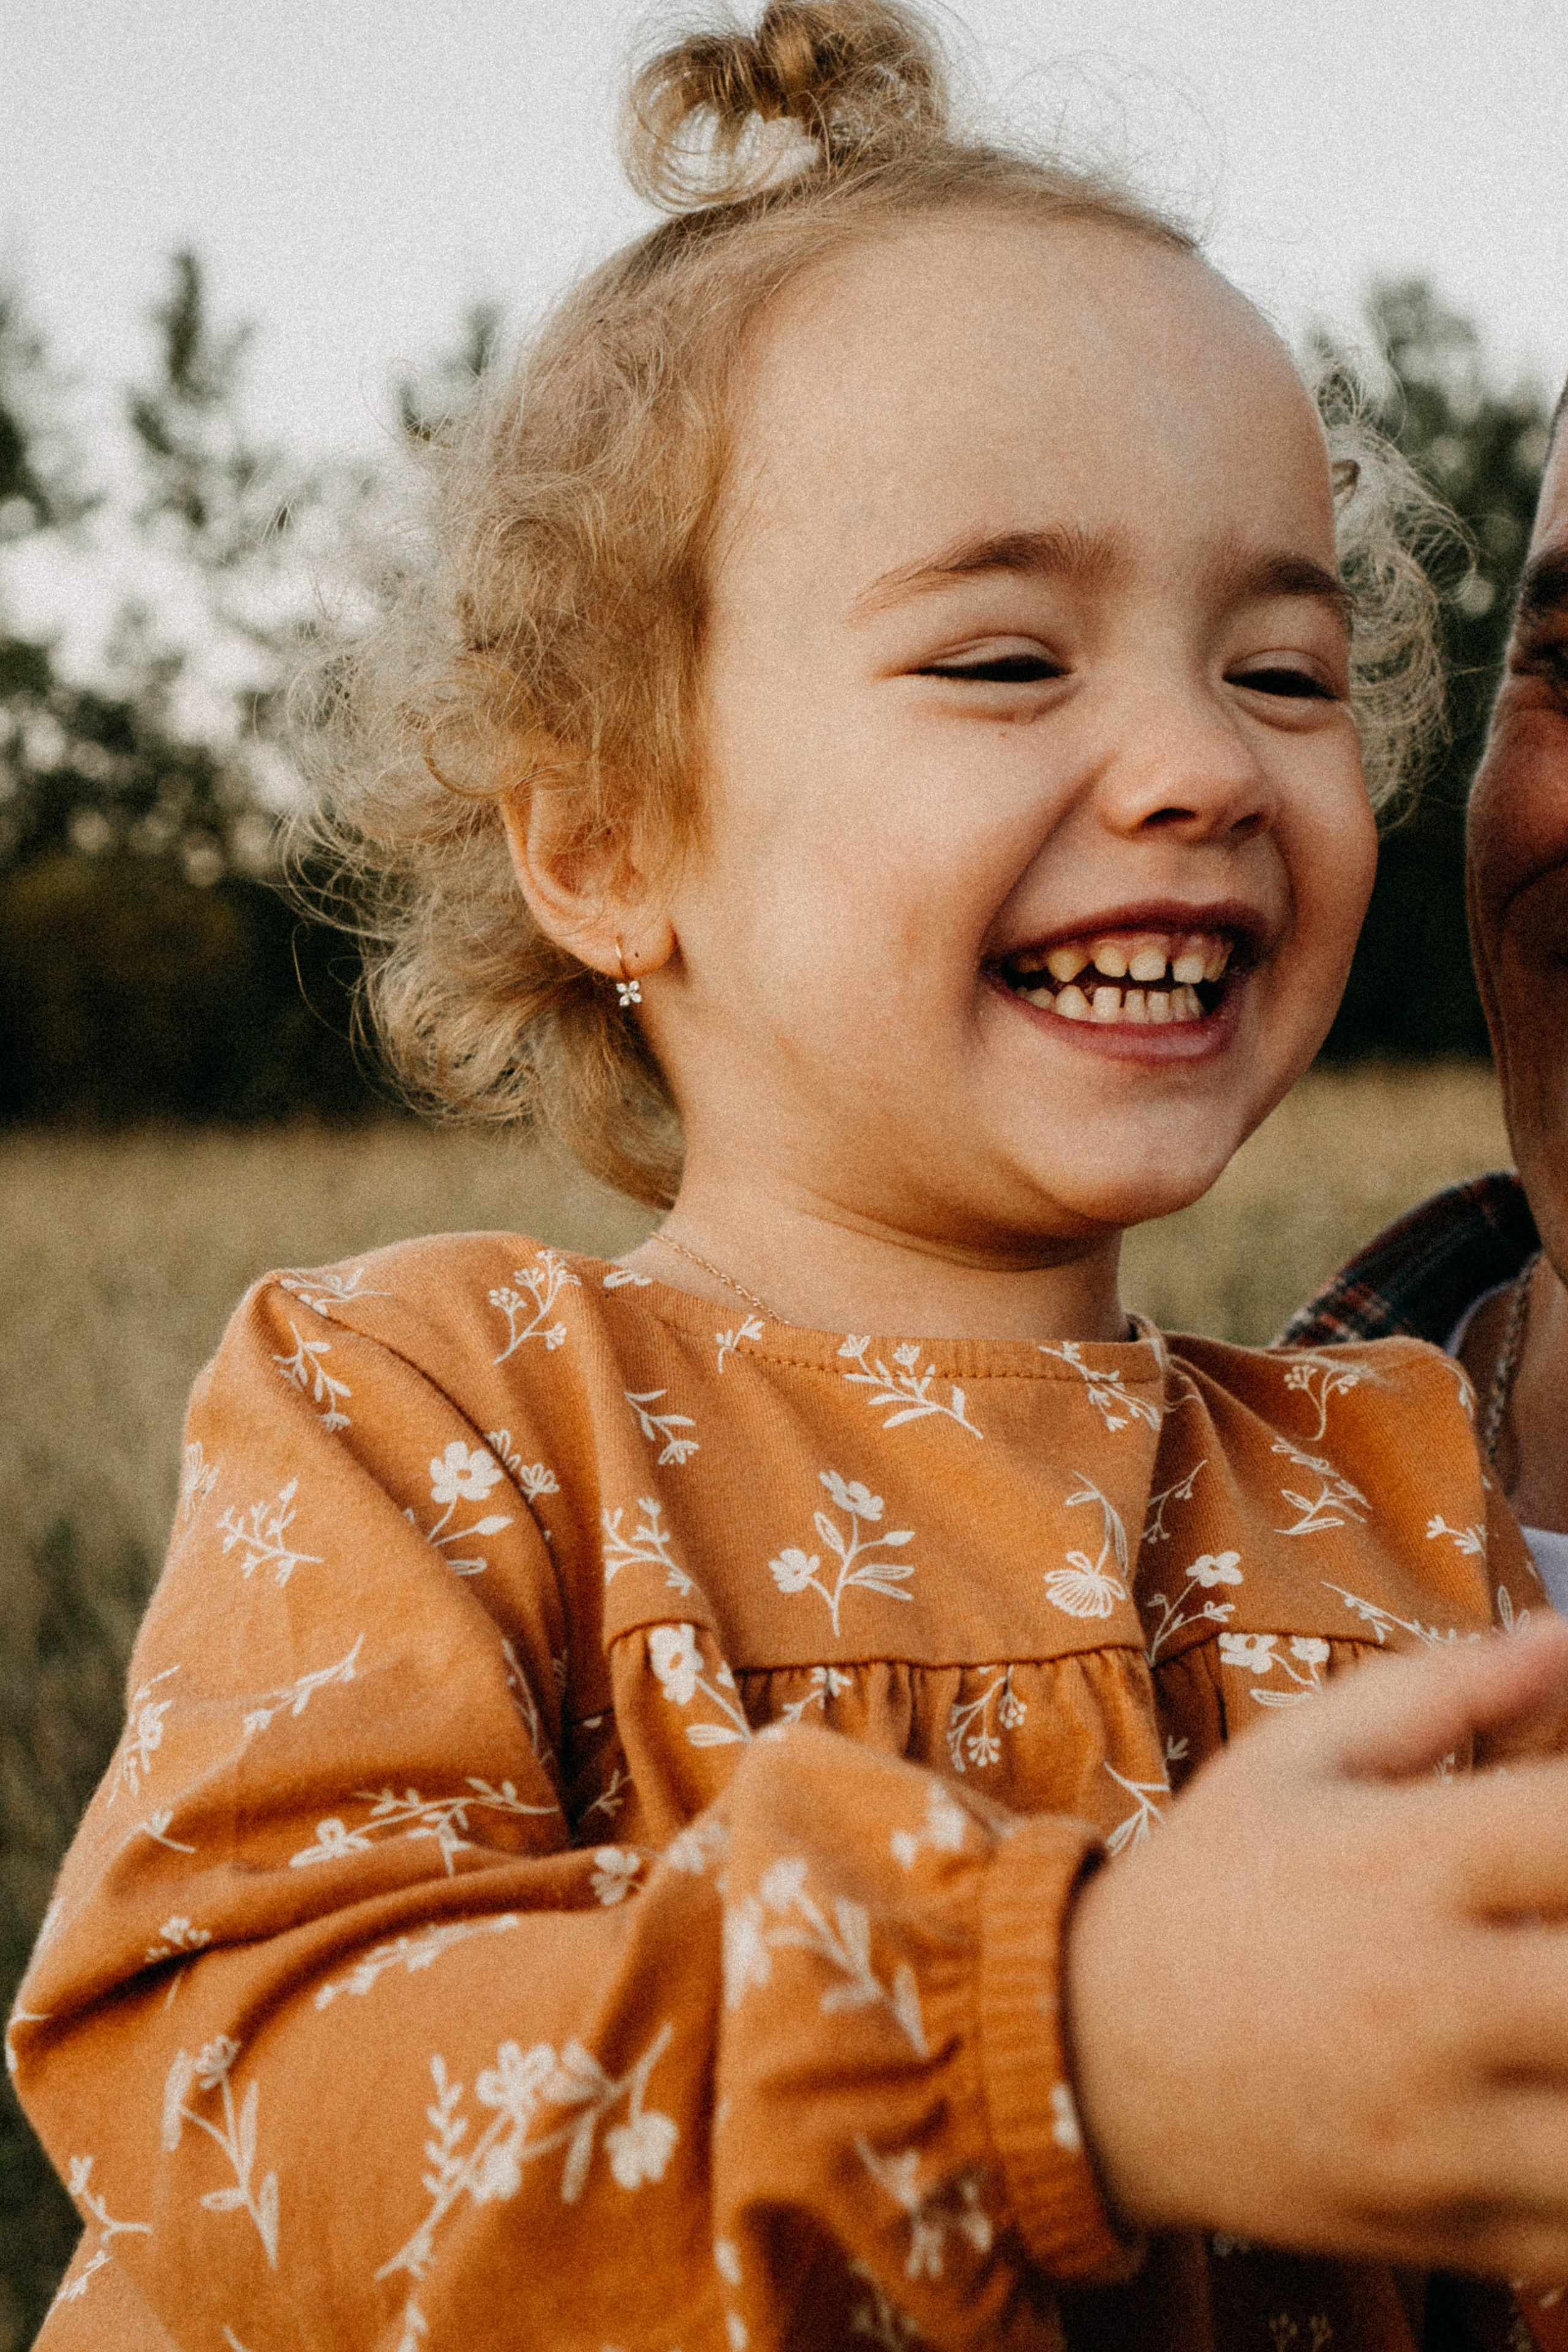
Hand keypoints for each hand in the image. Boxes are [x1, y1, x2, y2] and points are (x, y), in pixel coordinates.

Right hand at [1064, 1618, 1567, 2276]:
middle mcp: (1429, 1996)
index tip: (1567, 1829)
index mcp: (1402, 1861)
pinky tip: (1542, 2098)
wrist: (1085, 2055)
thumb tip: (1563, 1636)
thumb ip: (1439, 1689)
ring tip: (1549, 2014)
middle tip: (1553, 1932)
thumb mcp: (1291, 1757)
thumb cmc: (1208, 1886)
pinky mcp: (1442, 2225)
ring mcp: (1438, 2127)